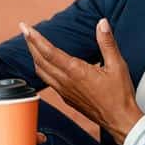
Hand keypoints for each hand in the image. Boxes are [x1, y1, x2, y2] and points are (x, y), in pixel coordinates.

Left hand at [20, 19, 142, 144]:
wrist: (119, 120)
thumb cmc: (120, 95)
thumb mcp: (117, 65)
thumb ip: (107, 43)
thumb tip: (102, 24)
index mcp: (76, 72)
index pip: (49, 52)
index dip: (35, 38)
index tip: (25, 28)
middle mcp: (65, 82)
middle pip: (40, 60)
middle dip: (31, 43)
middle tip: (24, 30)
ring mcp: (64, 91)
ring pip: (41, 71)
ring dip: (34, 56)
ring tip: (32, 43)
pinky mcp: (66, 98)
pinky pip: (48, 81)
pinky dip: (41, 68)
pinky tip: (44, 63)